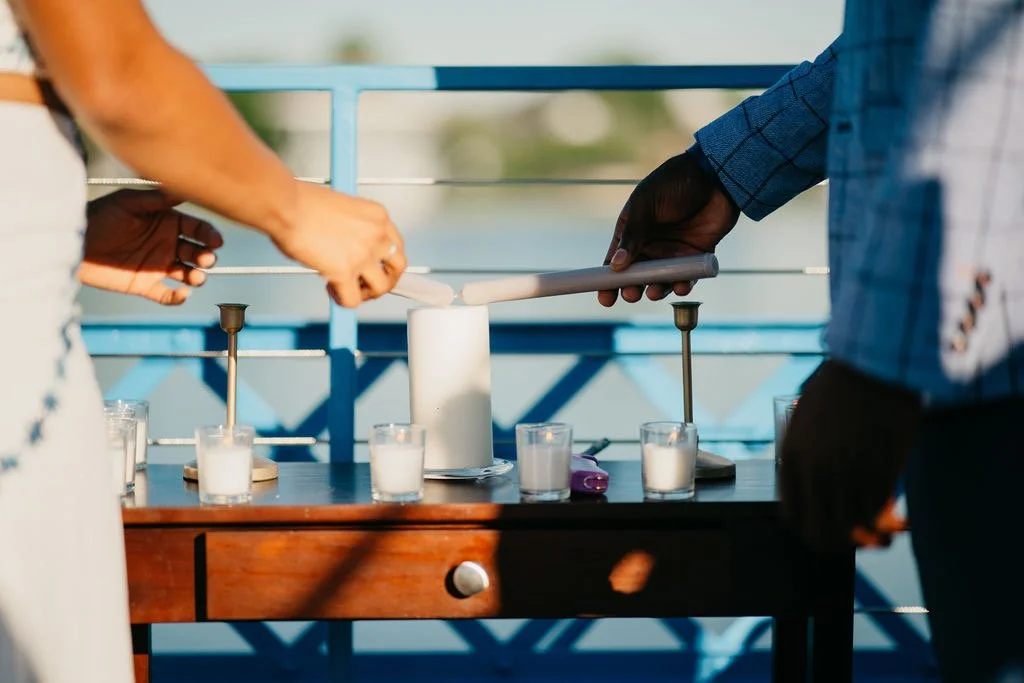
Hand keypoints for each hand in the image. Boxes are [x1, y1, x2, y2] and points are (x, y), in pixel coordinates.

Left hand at [81, 189, 222, 304]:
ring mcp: (158, 266)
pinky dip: (178, 298)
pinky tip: (181, 294)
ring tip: (196, 277)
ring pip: (188, 274)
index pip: (197, 230)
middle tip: (205, 259)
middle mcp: (167, 245)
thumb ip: (158, 198)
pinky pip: (167, 295)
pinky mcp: (145, 285)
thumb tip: (185, 188)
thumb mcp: (129, 202)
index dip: (209, 235)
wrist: (74, 240)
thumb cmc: (101, 215)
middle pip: (197, 253)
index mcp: (168, 224)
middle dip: (206, 257)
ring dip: (197, 277)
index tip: (216, 241)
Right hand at [272, 184, 406, 307]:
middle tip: (369, 284)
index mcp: (377, 216)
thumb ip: (353, 227)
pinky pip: (353, 300)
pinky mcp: (345, 272)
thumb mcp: (342, 207)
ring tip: (349, 289)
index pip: (396, 244)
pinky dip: (343, 300)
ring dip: (367, 293)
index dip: (385, 259)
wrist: (286, 206)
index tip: (375, 265)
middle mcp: (376, 235)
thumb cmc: (302, 202)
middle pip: (398, 266)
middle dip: (386, 279)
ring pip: (382, 287)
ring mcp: (363, 254)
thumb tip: (347, 247)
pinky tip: (331, 289)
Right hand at [599, 151, 739, 306]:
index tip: (605, 299)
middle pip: (636, 277)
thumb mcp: (645, 205)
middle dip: (632, 289)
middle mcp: (650, 245)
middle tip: (631, 294)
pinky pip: (686, 278)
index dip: (608, 281)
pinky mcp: (695, 256)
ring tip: (653, 292)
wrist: (715, 175)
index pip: (615, 261)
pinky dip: (682, 286)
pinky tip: (680, 286)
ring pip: (660, 281)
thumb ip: (632, 235)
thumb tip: (616, 265)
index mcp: (632, 231)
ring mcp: (673, 252)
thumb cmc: (674, 183)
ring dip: (656, 290)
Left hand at [780, 360, 920, 551]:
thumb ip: (804, 454)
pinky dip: (887, 521)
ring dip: (866, 536)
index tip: (821, 528)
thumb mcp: (806, 419)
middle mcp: (816, 473)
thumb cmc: (839, 386)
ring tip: (879, 534)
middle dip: (834, 543)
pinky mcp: (881, 473)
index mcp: (793, 458)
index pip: (791, 515)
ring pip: (853, 530)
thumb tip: (811, 486)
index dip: (806, 528)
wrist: (873, 365)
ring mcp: (849, 476)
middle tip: (850, 541)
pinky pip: (879, 512)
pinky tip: (898, 518)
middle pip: (819, 533)